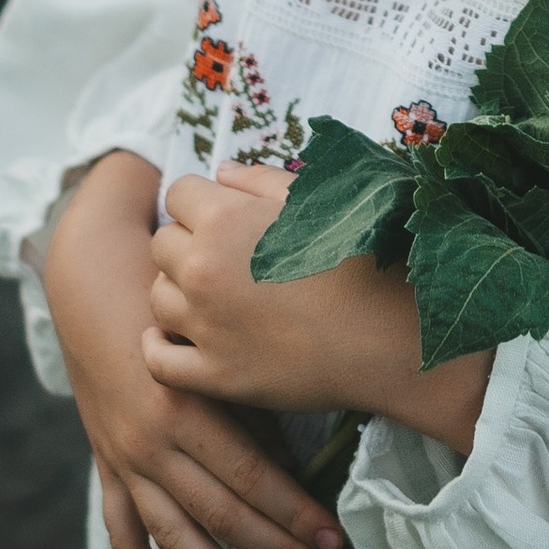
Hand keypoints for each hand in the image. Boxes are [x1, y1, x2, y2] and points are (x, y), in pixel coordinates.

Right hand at [42, 150, 345, 548]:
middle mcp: (150, 441)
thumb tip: (295, 472)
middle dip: (276, 546)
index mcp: (184, 405)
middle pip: (221, 514)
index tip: (334, 539)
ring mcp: (124, 458)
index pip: (251, 479)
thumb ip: (250, 408)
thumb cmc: (172, 303)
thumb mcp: (216, 347)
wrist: (94, 281)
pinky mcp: (106, 464)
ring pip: (174, 535)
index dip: (296, 515)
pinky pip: (122, 532)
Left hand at [147, 163, 493, 452]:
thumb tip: (219, 173)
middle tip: (227, 260)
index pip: (178, 194)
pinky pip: (157, 358)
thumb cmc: (363, 259)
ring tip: (217, 299)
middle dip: (188, 245)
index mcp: (224, 218)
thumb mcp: (317, 201)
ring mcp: (205, 325)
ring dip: (179, 293)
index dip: (201, 202)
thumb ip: (259, 180)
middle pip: (162, 244)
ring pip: (157, 297)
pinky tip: (181, 338)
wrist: (391, 337)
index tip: (224, 218)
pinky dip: (160, 346)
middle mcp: (203, 269)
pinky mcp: (214, 375)